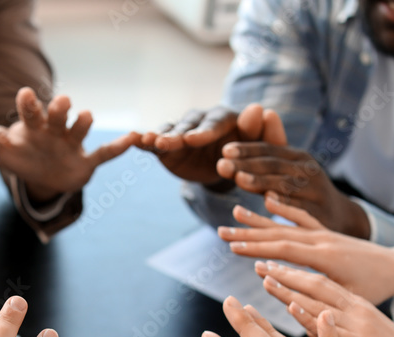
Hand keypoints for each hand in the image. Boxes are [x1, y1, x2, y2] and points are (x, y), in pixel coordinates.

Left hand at [0, 88, 137, 201]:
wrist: (46, 179)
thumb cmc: (22, 156)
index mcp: (33, 126)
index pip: (30, 111)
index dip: (29, 104)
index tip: (25, 95)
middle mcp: (55, 130)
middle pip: (58, 116)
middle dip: (59, 110)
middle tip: (61, 103)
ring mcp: (72, 145)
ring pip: (80, 130)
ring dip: (84, 123)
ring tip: (85, 117)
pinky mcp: (87, 162)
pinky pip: (104, 154)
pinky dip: (117, 148)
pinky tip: (132, 139)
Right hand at [137, 103, 285, 186]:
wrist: (227, 168)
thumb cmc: (247, 156)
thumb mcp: (258, 148)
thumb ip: (259, 131)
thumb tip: (260, 109)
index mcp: (225, 118)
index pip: (215, 123)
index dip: (204, 132)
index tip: (193, 140)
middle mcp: (201, 120)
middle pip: (188, 126)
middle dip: (176, 135)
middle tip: (164, 142)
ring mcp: (181, 130)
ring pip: (169, 131)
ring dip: (159, 136)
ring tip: (147, 140)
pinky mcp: (167, 144)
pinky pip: (154, 141)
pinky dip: (144, 140)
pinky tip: (133, 139)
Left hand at [217, 142, 370, 237]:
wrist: (340, 217)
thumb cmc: (305, 192)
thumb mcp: (289, 172)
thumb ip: (265, 159)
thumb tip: (232, 145)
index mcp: (299, 158)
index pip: (269, 150)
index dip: (247, 149)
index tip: (224, 151)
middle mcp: (309, 171)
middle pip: (274, 166)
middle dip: (247, 164)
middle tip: (222, 165)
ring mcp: (316, 191)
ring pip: (286, 185)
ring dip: (261, 181)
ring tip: (239, 180)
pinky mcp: (321, 213)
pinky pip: (300, 208)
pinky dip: (284, 204)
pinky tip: (267, 201)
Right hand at [222, 195, 393, 304]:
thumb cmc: (376, 288)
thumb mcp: (351, 299)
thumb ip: (321, 300)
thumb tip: (291, 305)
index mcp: (327, 258)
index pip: (285, 251)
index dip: (258, 250)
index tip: (233, 249)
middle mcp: (324, 241)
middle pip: (279, 235)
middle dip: (249, 234)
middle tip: (222, 232)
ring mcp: (325, 234)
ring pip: (286, 224)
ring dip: (259, 219)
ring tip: (235, 211)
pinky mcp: (328, 232)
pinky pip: (302, 218)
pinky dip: (284, 209)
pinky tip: (268, 201)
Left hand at [255, 261, 393, 336]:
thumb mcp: (368, 336)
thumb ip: (345, 327)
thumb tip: (322, 323)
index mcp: (358, 306)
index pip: (321, 284)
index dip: (295, 273)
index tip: (273, 266)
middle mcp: (357, 309)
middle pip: (315, 284)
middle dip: (286, 273)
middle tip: (261, 262)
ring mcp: (359, 324)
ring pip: (319, 300)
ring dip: (290, 289)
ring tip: (265, 278)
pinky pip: (331, 327)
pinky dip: (310, 316)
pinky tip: (291, 307)